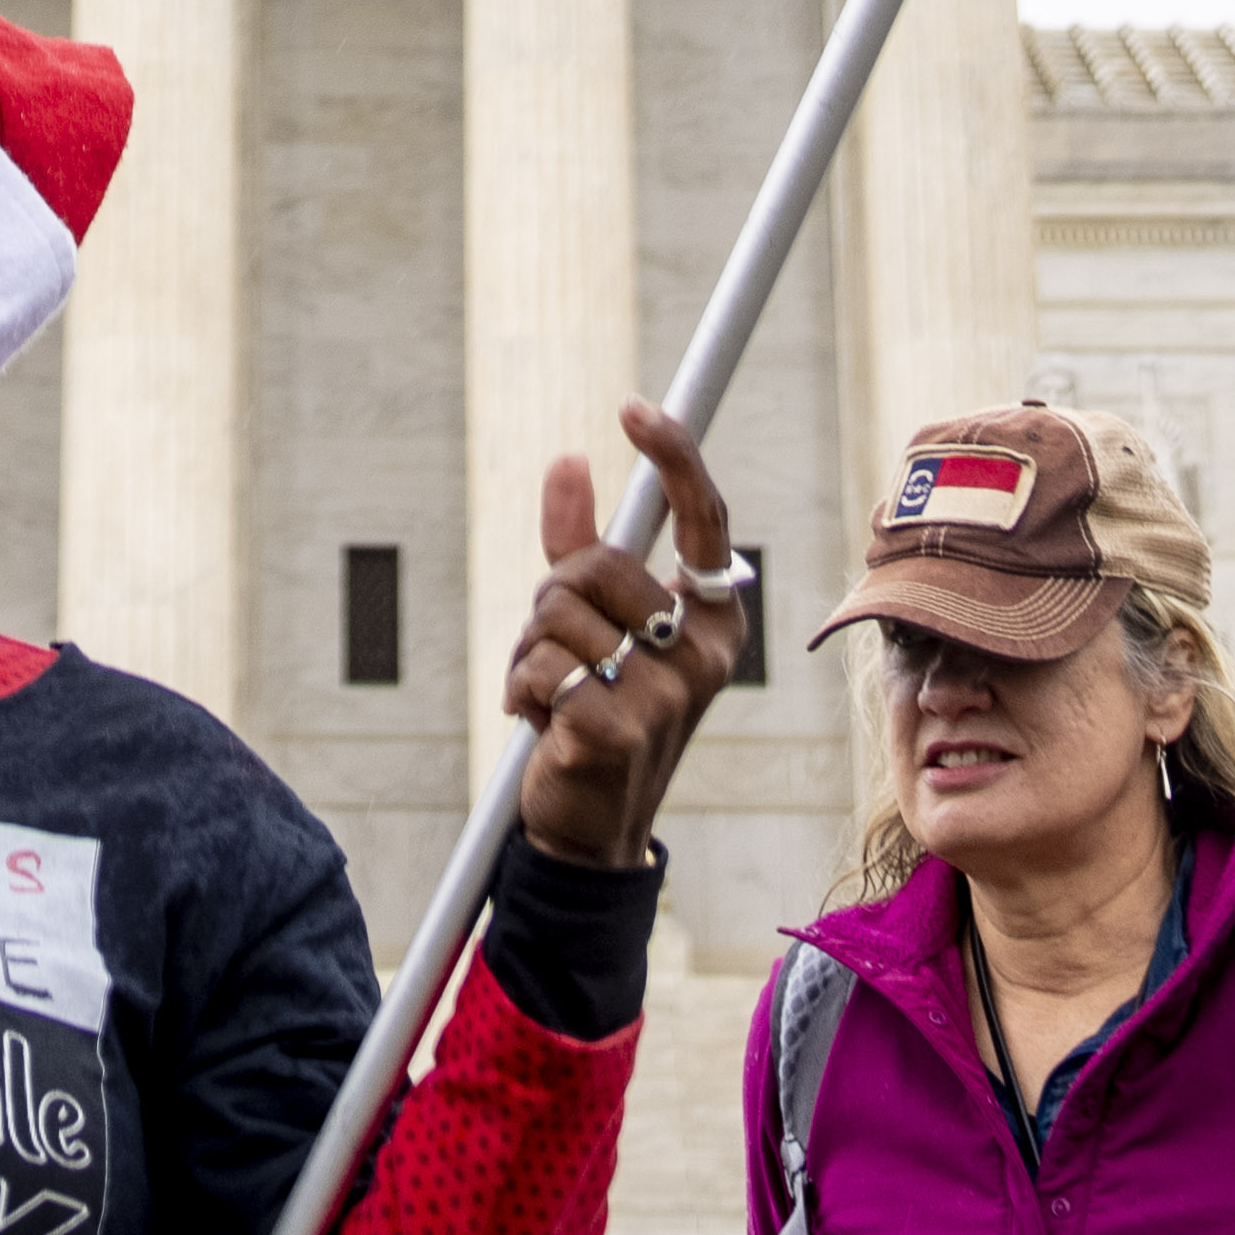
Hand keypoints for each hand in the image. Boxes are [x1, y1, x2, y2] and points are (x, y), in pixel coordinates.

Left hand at [497, 405, 750, 870]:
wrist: (591, 828)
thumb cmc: (599, 710)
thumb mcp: (596, 625)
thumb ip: (579, 543)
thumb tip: (566, 459)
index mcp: (715, 624)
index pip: (705, 521)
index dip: (674, 456)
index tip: (635, 407)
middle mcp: (704, 655)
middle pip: (595, 563)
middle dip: (554, 598)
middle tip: (563, 652)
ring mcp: (665, 695)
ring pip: (557, 611)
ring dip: (532, 649)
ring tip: (553, 694)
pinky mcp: (616, 728)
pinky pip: (537, 664)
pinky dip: (520, 687)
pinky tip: (542, 726)